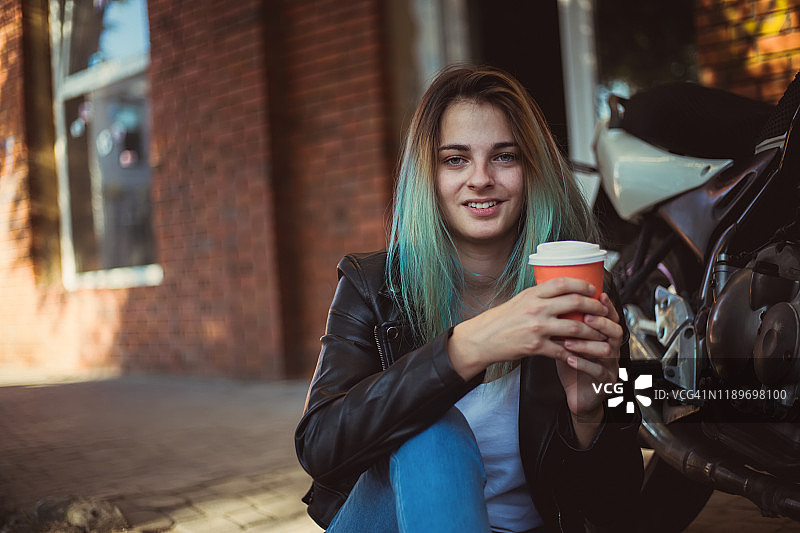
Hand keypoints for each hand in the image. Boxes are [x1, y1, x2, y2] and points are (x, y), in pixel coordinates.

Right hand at [447, 277, 609, 380]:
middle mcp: (536, 308)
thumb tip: (560, 293)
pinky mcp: (536, 347)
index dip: (582, 285)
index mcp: (532, 294)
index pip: (562, 283)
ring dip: (592, 332)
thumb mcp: (519, 301)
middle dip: (594, 307)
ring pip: (575, 327)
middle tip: (603, 311)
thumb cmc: (500, 320)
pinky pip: (563, 351)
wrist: (482, 339)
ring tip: (600, 334)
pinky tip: (583, 355)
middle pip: (574, 302)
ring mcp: (537, 328)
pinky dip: (576, 354)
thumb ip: (539, 297)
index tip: (593, 290)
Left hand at [555, 292, 623, 446]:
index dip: (606, 306)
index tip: (599, 295)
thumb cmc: (574, 364)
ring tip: (569, 341)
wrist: (578, 394)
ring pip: (607, 350)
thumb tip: (555, 300)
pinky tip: (569, 359)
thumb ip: (568, 323)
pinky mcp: (605, 382)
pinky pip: (598, 371)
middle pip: (615, 331)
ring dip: (587, 344)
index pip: (611, 317)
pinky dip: (583, 364)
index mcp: (605, 337)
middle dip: (600, 323)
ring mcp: (611, 365)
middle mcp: (612, 349)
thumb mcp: (570, 340)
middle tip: (585, 317)